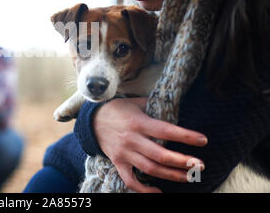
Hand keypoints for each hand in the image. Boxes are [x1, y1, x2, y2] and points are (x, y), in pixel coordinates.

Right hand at [93, 97, 207, 192]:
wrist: (91, 120)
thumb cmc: (117, 109)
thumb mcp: (135, 103)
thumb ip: (154, 105)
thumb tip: (176, 105)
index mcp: (138, 122)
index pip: (165, 130)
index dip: (185, 136)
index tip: (202, 140)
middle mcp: (131, 139)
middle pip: (160, 154)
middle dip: (182, 161)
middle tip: (200, 165)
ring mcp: (124, 153)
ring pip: (150, 169)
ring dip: (171, 175)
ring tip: (189, 176)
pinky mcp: (118, 162)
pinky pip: (130, 180)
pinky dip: (144, 189)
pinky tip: (159, 192)